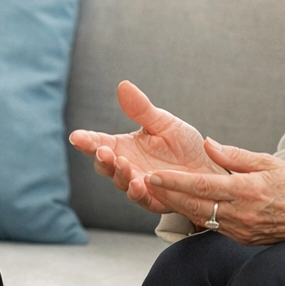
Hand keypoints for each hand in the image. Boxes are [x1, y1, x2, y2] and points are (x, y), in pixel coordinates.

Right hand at [69, 81, 222, 213]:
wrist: (209, 168)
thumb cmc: (183, 145)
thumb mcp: (163, 122)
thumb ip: (141, 109)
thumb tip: (123, 86)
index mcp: (125, 146)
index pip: (100, 142)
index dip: (87, 140)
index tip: (76, 137)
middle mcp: (128, 166)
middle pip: (105, 165)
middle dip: (101, 159)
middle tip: (101, 150)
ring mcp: (139, 184)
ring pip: (121, 182)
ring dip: (119, 174)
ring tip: (121, 163)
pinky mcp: (155, 199)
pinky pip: (142, 199)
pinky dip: (138, 192)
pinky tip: (138, 183)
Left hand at [144, 139, 284, 246]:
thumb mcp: (271, 163)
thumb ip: (236, 156)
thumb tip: (208, 144)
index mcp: (247, 192)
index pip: (201, 186)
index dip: (174, 182)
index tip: (153, 174)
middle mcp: (241, 215)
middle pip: (193, 205)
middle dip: (166, 195)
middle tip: (143, 183)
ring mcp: (241, 231)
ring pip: (200, 217)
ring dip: (177, 206)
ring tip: (156, 193)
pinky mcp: (243, 239)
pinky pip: (212, 226)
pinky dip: (195, 214)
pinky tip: (183, 205)